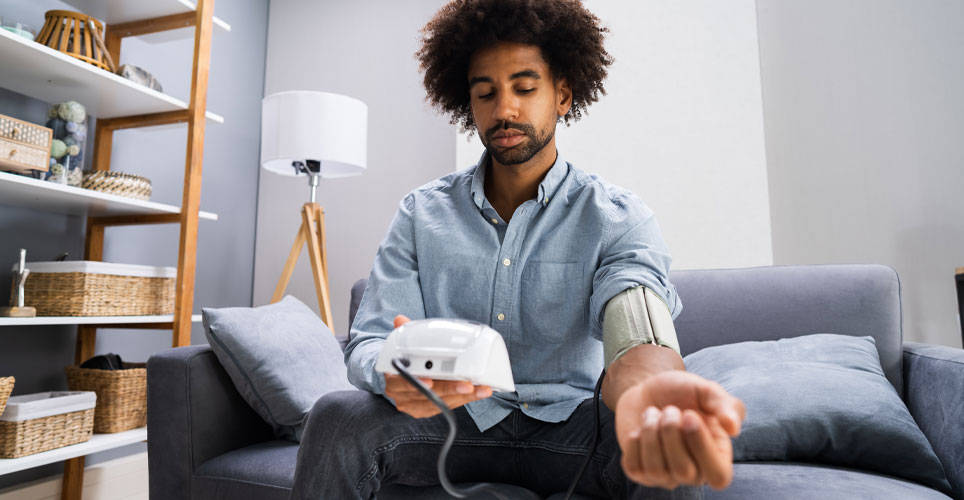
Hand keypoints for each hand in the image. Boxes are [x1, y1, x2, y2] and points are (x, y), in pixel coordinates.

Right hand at [383, 315, 492, 417]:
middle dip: (449, 389)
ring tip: (480, 388)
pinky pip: (448, 406)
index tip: (430, 380)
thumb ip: (403, 333)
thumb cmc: (403, 360)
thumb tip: (401, 319)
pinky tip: (478, 393)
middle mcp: (401, 395)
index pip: (404, 382)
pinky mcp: (427, 411)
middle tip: (467, 384)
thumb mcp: (400, 345)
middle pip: (427, 394)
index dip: (417, 382)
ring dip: (463, 396)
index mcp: (393, 378)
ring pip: (441, 403)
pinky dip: (465, 399)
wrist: (396, 377)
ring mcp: (414, 405)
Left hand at [615, 370, 745, 489]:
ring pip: (656, 469)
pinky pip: (633, 467)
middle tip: (669, 409)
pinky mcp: (640, 472)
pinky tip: (640, 428)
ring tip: (653, 413)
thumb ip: (725, 405)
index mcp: (718, 456)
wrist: (649, 388)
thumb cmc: (683, 392)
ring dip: (651, 432)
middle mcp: (694, 472)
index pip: (718, 475)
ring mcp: (666, 475)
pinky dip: (634, 441)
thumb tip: (733, 428)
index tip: (689, 414)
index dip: (701, 447)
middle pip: (683, 471)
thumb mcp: (707, 390)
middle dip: (671, 433)